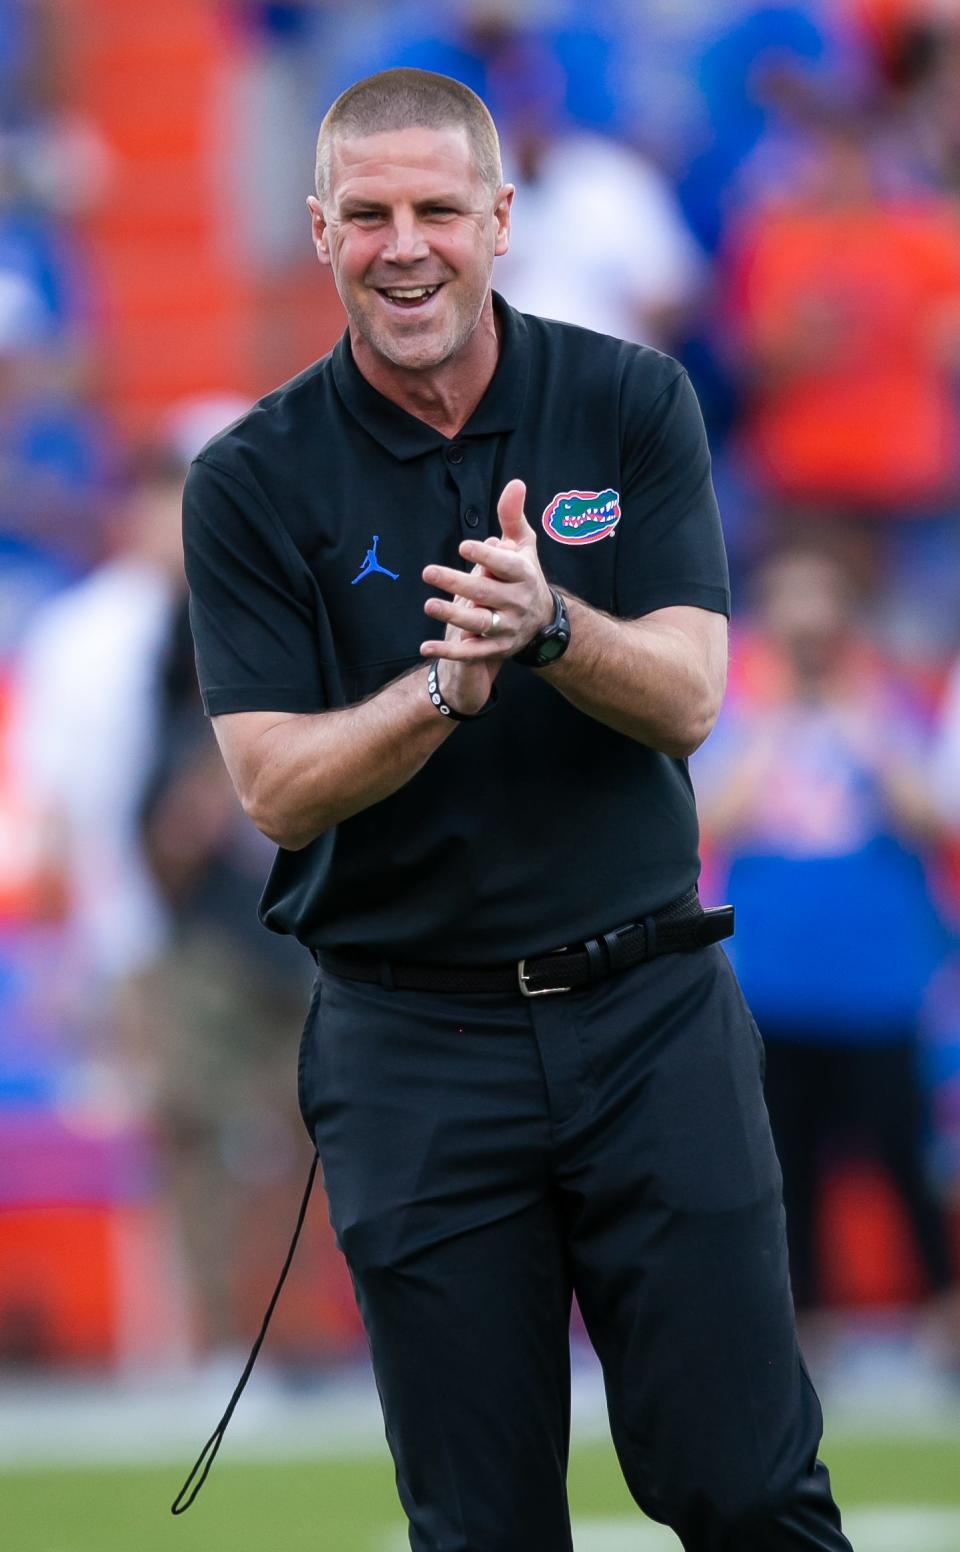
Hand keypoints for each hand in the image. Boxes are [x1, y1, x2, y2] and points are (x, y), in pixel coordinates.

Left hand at [420, 479, 553, 663]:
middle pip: (486, 593)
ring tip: (429, 605)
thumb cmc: (524, 575)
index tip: (464, 547)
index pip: (506, 566)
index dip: (486, 557)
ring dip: (453, 615)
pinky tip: (425, 647)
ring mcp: (507, 628)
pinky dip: (449, 652)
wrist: (542, 622)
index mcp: (524, 575)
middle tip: (428, 572)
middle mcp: (517, 602)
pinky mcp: (496, 649)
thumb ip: (513, 516)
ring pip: (479, 624)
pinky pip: (472, 653)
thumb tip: (515, 483)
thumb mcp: (523, 545)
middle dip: (458, 583)